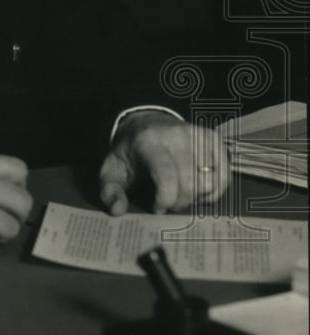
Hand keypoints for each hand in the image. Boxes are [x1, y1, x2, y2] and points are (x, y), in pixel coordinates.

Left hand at [99, 111, 228, 214]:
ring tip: (183, 194)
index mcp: (149, 143)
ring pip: (211, 181)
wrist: (145, 123)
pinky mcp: (213, 139)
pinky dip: (215, 188)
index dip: (165, 199)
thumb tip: (118, 210)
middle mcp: (177, 136)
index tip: (157, 207)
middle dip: (180, 201)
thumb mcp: (111, 170)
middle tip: (169, 202)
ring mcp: (198, 135)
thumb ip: (110, 192)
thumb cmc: (129, 153)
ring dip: (198, 196)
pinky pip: (224, 174)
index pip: (167, 176)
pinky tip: (199, 190)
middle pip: (191, 182)